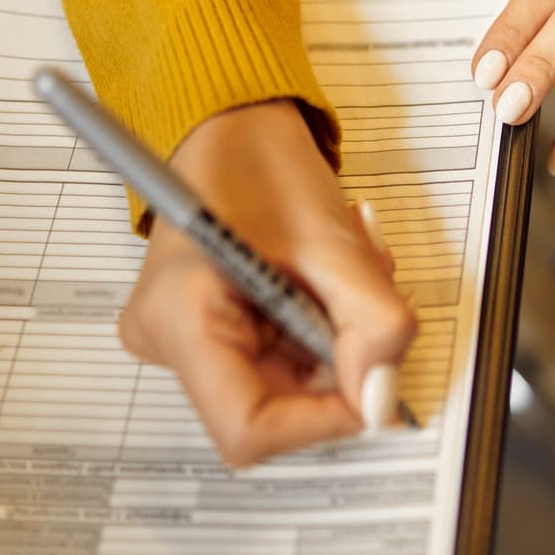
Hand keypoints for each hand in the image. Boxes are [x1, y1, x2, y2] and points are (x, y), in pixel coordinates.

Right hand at [118, 100, 415, 467]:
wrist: (234, 124)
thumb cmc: (261, 162)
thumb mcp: (334, 243)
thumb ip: (371, 324)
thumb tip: (384, 397)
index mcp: (178, 319)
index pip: (249, 430)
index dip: (324, 418)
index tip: (372, 380)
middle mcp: (171, 343)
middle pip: (277, 408)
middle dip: (341, 361)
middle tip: (364, 293)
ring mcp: (190, 341)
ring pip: (291, 383)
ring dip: (340, 337)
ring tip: (346, 271)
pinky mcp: (214, 333)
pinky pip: (286, 358)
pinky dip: (325, 326)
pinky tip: (328, 278)